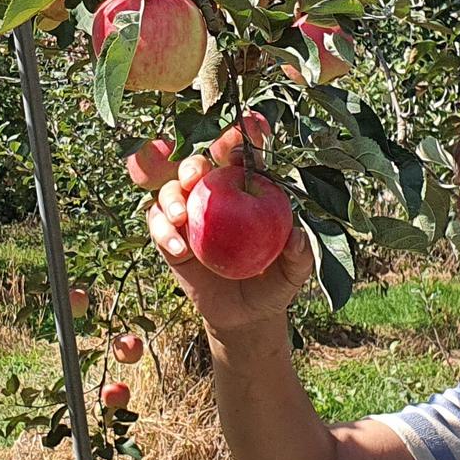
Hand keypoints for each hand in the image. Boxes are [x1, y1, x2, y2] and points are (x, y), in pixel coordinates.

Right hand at [142, 153, 312, 336]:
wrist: (244, 316)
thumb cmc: (273, 284)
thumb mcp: (293, 274)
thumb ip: (299, 256)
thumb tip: (297, 237)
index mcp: (247, 192)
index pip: (242, 161)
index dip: (238, 143)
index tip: (239, 144)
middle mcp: (215, 197)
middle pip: (198, 167)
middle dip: (193, 164)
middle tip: (196, 176)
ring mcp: (190, 216)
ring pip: (171, 190)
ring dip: (171, 197)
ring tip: (181, 216)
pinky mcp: (171, 238)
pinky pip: (159, 225)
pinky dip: (163, 231)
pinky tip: (179, 249)